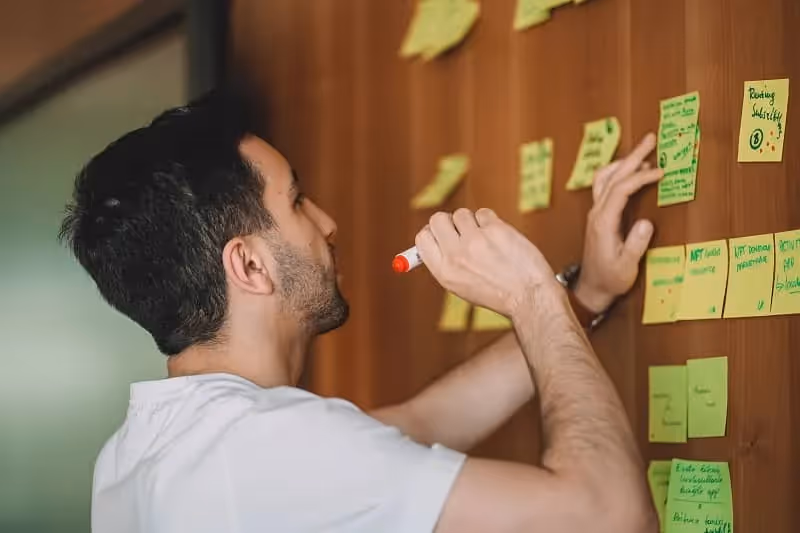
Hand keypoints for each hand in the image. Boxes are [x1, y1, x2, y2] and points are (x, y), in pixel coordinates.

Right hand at [415, 208, 558, 317]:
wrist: (528, 296)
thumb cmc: (497, 293)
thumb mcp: (461, 286)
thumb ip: (445, 261)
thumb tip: (433, 238)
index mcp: (444, 271)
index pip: (423, 238)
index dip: (432, 232)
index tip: (442, 233)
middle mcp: (456, 255)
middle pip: (438, 219)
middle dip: (449, 221)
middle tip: (462, 231)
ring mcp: (475, 240)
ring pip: (462, 214)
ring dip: (473, 222)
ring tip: (486, 239)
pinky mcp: (494, 230)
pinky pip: (484, 213)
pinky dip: (490, 222)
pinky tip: (500, 238)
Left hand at [574, 133, 663, 313]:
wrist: (591, 289)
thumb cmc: (610, 279)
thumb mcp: (626, 266)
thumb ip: (635, 245)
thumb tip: (646, 223)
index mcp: (603, 223)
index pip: (621, 190)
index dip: (640, 177)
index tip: (660, 171)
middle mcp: (596, 213)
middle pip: (612, 176)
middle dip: (632, 156)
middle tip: (650, 139)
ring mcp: (595, 213)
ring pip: (605, 178)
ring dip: (623, 162)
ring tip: (643, 151)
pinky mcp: (598, 216)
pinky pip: (604, 186)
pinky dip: (618, 173)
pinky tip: (630, 170)